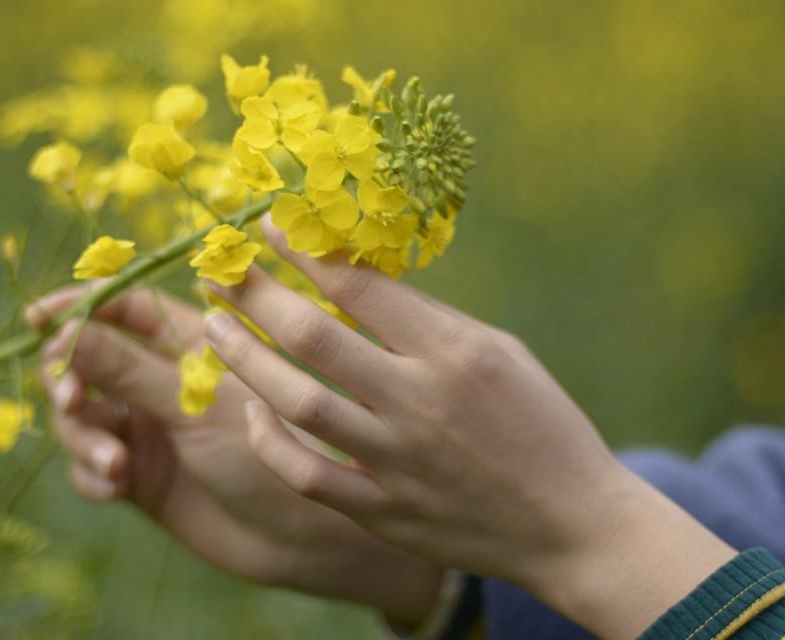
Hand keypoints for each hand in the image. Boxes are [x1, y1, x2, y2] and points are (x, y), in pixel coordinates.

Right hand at [26, 286, 441, 626]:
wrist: (297, 534)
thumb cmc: (266, 453)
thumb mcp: (195, 404)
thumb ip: (130, 369)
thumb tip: (66, 326)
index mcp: (187, 343)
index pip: (121, 308)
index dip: (79, 307)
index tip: (39, 318)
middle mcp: (161, 380)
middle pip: (87, 360)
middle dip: (68, 376)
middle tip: (71, 399)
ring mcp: (148, 428)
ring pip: (82, 415)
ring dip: (83, 433)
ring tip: (113, 462)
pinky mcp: (138, 475)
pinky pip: (90, 466)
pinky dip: (91, 473)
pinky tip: (114, 487)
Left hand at [205, 216, 735, 638]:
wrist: (572, 524)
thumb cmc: (540, 424)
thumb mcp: (498, 351)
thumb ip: (426, 322)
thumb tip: (351, 283)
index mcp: (455, 352)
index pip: (359, 286)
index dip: (303, 249)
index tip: (268, 224)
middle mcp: (419, 402)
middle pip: (312, 337)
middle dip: (255, 295)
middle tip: (219, 271)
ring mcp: (397, 461)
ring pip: (297, 402)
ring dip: (245, 358)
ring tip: (212, 327)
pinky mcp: (383, 510)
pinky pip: (305, 474)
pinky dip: (270, 440)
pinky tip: (253, 410)